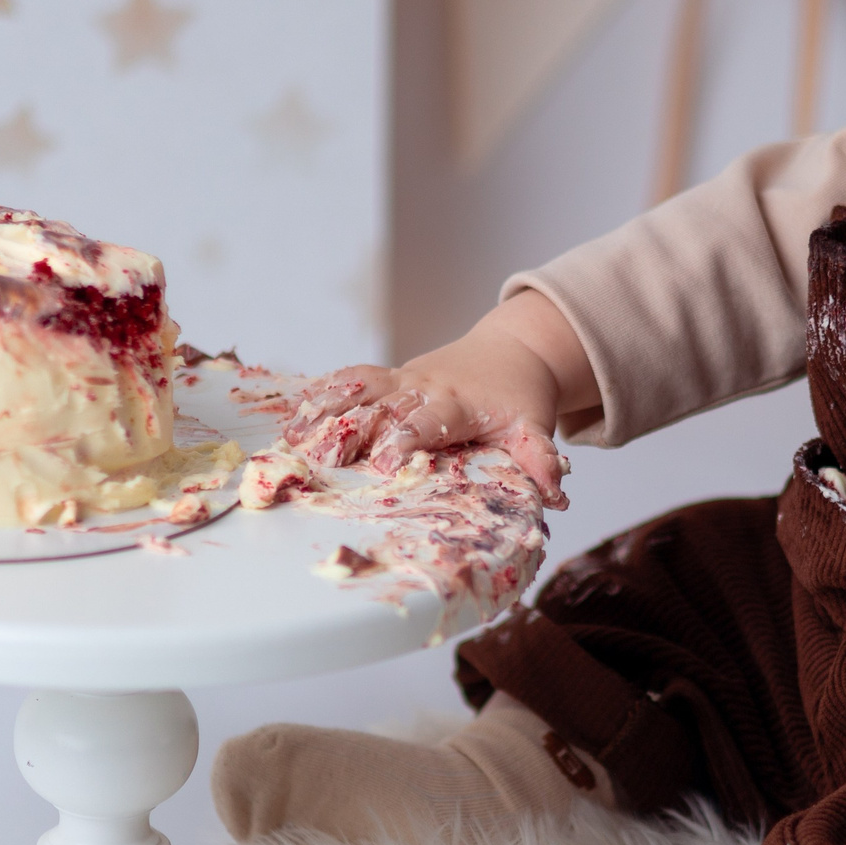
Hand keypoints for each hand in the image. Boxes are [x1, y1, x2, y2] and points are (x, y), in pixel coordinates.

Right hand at [281, 291, 594, 508]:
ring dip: (325, 409)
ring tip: (290, 435)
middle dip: (348, 429)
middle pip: (381, 406)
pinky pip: (355, 379)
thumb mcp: (535, 427)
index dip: (404, 439)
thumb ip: (540, 459)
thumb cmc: (521, 397)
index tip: (383, 464)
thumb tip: (555, 495)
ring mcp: (405, 378)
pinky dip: (325, 393)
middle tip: (312, 455)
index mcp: (458, 403)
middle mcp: (425, 387)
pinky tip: (293, 413)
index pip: (426, 421)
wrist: (515, 349)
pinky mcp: (393, 376)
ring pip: (359, 388)